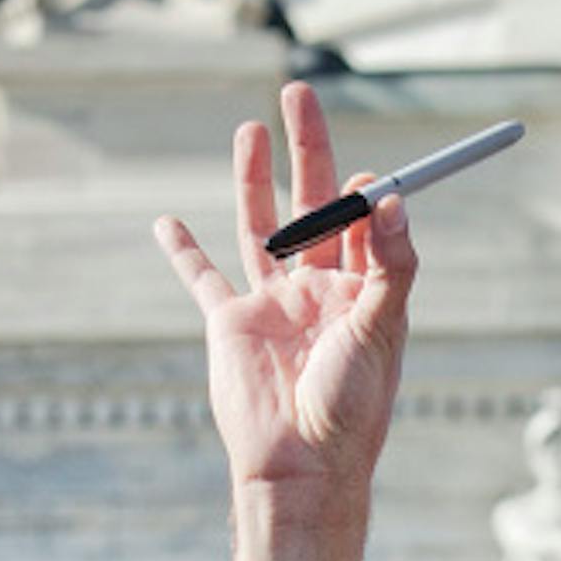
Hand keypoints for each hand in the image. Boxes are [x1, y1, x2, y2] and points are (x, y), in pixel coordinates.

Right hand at [156, 82, 416, 560]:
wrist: (299, 465)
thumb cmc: (351, 406)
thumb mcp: (382, 328)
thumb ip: (391, 262)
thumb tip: (392, 196)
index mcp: (363, 288)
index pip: (366, 218)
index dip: (368, 189)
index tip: (368, 176)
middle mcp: (318, 289)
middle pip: (312, 203)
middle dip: (306, 149)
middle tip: (299, 95)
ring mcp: (271, 304)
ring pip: (259, 225)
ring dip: (253, 178)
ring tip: (251, 130)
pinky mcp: (229, 324)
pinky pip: (201, 278)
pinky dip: (183, 249)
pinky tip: (168, 223)